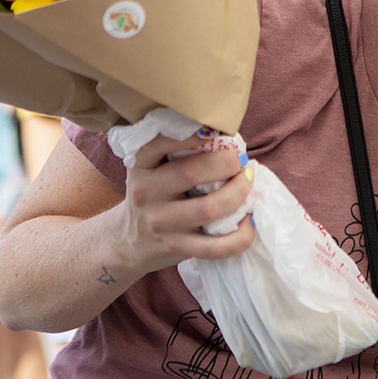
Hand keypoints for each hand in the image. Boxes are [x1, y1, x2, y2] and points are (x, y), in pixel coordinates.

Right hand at [120, 133, 255, 274]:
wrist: (128, 241)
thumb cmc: (153, 197)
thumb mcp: (151, 169)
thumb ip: (176, 153)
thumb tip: (227, 138)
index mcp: (142, 167)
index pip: (158, 143)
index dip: (189, 135)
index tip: (215, 131)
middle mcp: (147, 193)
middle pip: (191, 172)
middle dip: (226, 163)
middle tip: (242, 162)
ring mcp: (162, 223)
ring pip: (209, 208)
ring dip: (238, 194)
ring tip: (247, 184)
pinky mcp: (177, 248)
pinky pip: (216, 247)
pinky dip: (240, 236)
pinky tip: (249, 222)